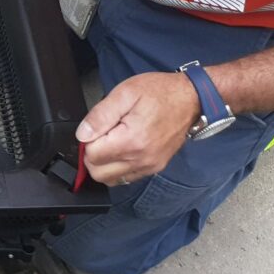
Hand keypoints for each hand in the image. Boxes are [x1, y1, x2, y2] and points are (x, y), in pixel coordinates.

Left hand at [76, 72, 199, 185]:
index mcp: (132, 140)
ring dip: (104, 164)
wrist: (191, 99)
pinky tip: (122, 149)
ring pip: (111, 179)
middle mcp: (141, 159)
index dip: (89, 140)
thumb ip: (100, 115)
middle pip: (98, 173)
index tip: (99, 127)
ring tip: (112, 142)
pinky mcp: (154, 168)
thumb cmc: (160, 93)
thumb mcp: (125, 93)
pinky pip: (126, 178)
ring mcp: (149, 166)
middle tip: (102, 135)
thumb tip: (83, 134)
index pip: (92, 155)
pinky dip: (117, 168)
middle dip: (93, 155)